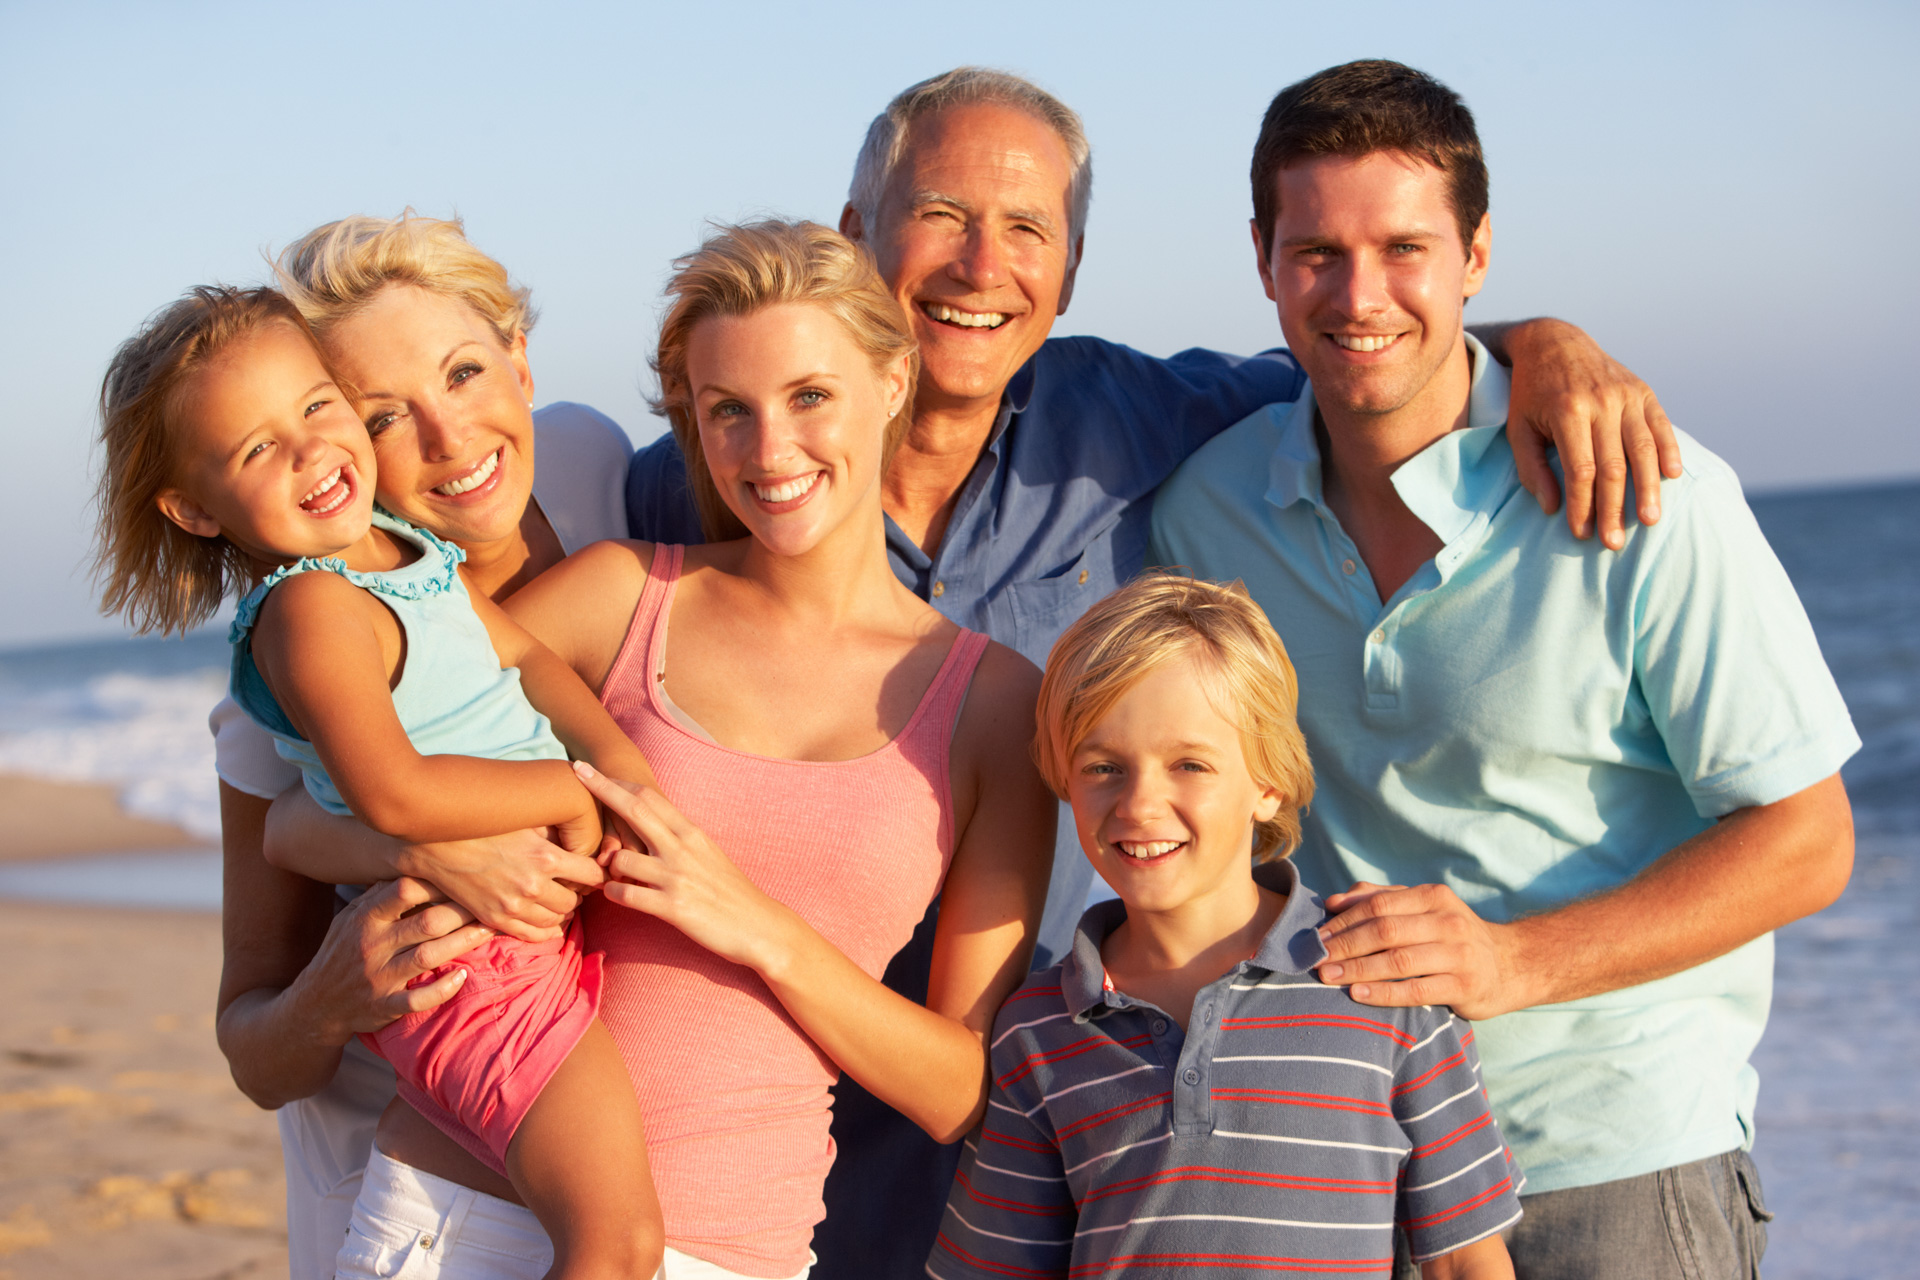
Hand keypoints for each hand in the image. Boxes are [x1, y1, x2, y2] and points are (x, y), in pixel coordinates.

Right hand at [290, 877, 494, 1042]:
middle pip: (425, 922)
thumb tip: (415, 863)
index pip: (404, 890)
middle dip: (462, 911)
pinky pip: (416, 1000)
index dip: (438, 881)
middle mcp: (371, 946)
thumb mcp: (350, 918)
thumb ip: (380, 895)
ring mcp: (377, 978)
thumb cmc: (343, 952)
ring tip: (490, 930)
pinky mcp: (383, 1008)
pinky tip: (462, 977)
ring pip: (427, 956)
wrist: (315, 1005)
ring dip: (463, 942)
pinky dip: (442, 988)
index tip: (467, 876)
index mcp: (364, 919)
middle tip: (492, 903)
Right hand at [395, 828, 602, 941]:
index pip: (592, 874)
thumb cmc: (484, 825)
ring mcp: (514, 906)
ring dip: (561, 910)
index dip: (598, 872)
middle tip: (574, 885)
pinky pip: (533, 935)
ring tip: (558, 899)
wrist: (437, 844)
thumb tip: (583, 841)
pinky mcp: (496, 919)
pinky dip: (545, 930)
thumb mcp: (524, 823)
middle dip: (577, 892)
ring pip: (556, 919)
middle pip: (575, 900)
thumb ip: (555, 836)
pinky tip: (546, 920)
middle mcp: (533, 885)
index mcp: (546, 857)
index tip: (596, 870)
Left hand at [571, 761, 789, 971]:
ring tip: (608, 874)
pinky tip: (616, 896)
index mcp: (691, 832)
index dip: (619, 781)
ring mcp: (676, 877)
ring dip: (606, 865)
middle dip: (602, 787)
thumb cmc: (730, 891)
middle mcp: (682, 848)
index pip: (650, 796)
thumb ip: (678, 838)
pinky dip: (613, 894)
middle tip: (577, 770)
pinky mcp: (672, 908)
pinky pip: (626, 895)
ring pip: (621, 858)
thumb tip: (652, 826)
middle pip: (634, 808)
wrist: (759, 926)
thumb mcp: (708, 854)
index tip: (597, 771)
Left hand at [1315, 882, 1530, 1021]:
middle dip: (1345, 945)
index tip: (1317, 936)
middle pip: (1385, 931)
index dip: (1345, 920)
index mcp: (1433, 897)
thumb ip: (1381, 899)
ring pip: (1398, 961)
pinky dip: (1384, 993)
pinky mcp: (1465, 987)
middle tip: (1316, 959)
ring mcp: (1459, 955)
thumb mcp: (1424, 909)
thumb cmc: (1451, 935)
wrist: (1509, 966)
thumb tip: (1334, 902)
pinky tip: (1358, 994)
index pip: (1379, 905)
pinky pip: (1417, 991)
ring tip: (1328, 977)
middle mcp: (1448, 922)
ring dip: (1358, 970)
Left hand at [1502, 318, 1681, 549]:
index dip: (1583, 505)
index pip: (1581, 470)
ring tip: (1650, 521)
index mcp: (1567, 411)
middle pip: (1614, 466)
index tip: (1582, 533)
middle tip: (1614, 543)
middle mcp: (1601, 402)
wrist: (1555, 343)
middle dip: (1614, 508)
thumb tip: (1551, 508)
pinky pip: (1661, 426)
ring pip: (1643, 449)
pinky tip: (1672, 478)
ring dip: (1648, 489)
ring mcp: (1626, 395)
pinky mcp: (1643, 391)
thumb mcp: (1519, 428)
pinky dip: (1669, 452)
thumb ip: (1531, 468)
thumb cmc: (1532, 394)